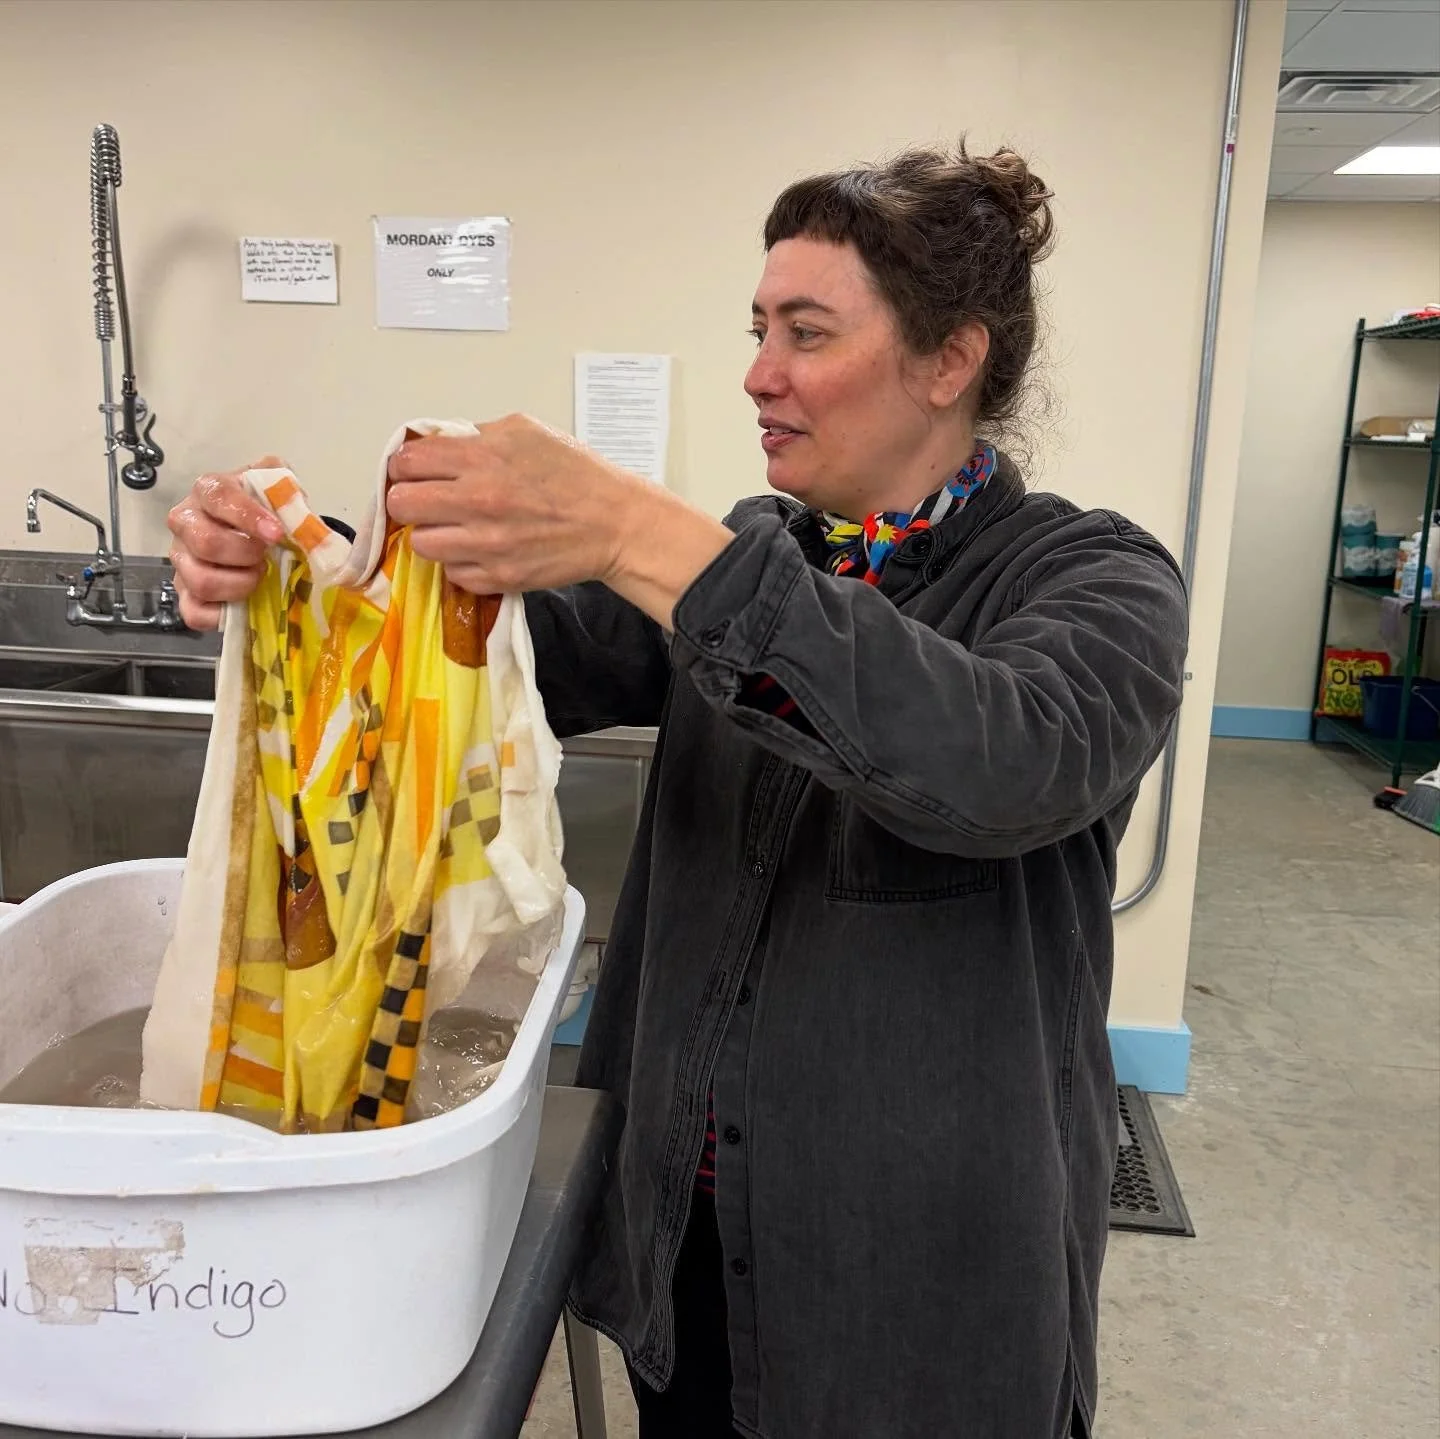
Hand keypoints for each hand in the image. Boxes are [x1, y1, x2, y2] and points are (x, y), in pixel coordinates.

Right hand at [167, 461, 285, 629]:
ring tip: (258, 577)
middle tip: (266, 558)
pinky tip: (244, 603)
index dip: (249, 517)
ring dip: (240, 584)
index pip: (220, 497)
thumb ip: (287, 493)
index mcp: (208, 491)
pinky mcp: (183, 592)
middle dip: (246, 555)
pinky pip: (194, 612)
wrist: (259, 535)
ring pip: (201, 581)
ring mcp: (181, 559)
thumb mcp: (280, 491)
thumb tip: (295, 514)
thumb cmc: (267, 512)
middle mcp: (185, 522)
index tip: (276, 534)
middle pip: (206, 542)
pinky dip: (223, 614)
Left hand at [386, 414, 732, 627]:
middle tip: (426, 501)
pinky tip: (481, 549)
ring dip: (433, 534)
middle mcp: (477, 500)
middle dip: (409, 500)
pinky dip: (462, 562)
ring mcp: (486, 543)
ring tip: (455, 528)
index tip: (413, 471)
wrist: (614, 522)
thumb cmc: (575, 474)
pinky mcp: (498, 577)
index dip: (404, 466)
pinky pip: (453, 573)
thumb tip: (436, 443)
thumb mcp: (525, 431)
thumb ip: (475, 435)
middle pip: (401, 504)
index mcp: (481, 458)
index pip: (406, 462)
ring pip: (421, 544)